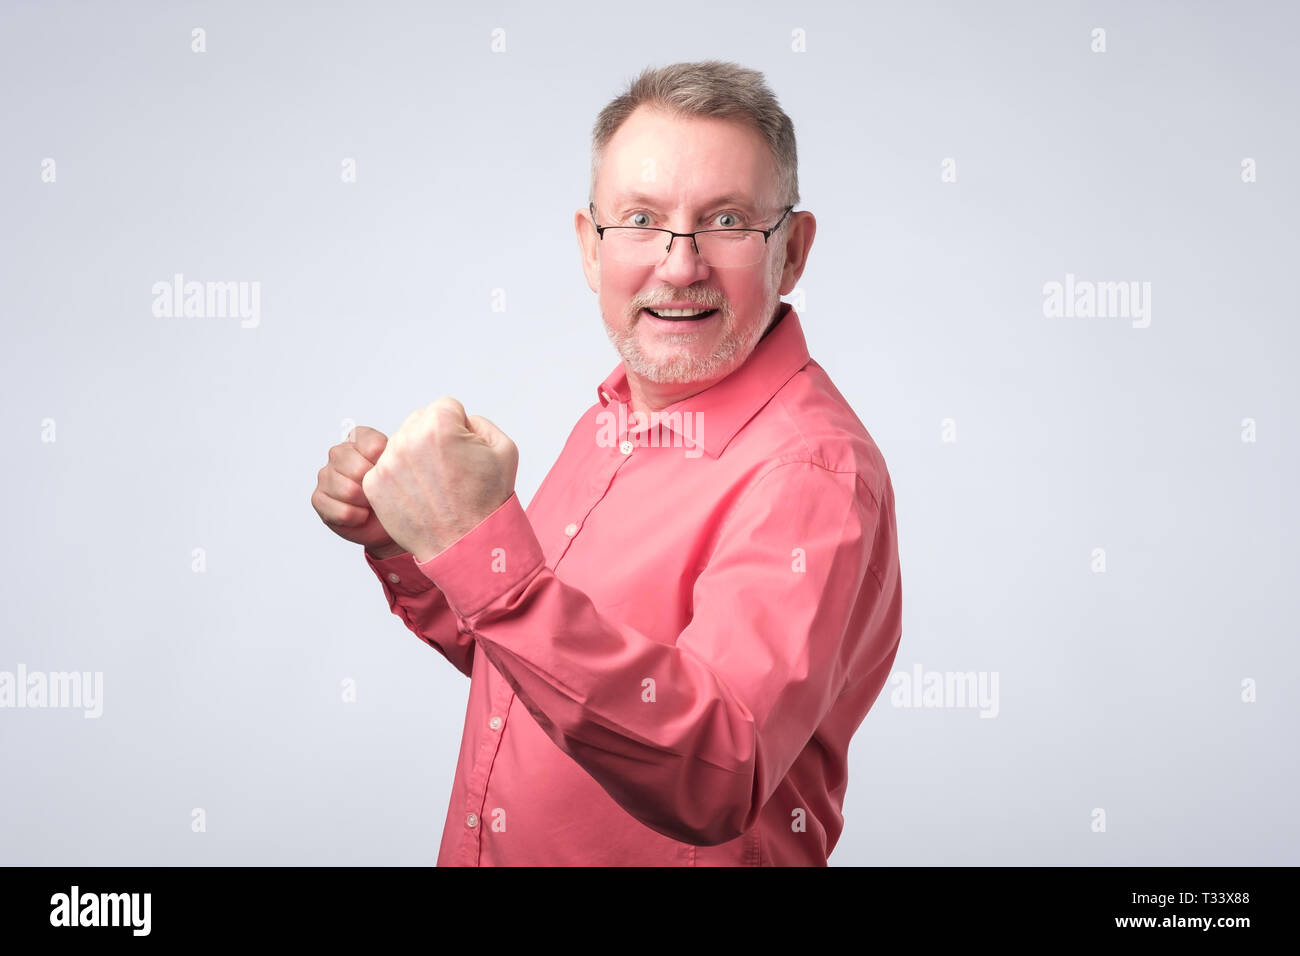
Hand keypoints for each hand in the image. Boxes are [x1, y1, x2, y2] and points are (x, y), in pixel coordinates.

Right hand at [311, 425, 404, 556]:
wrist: (390, 521)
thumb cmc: (398, 492)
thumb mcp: (405, 469)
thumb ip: (400, 455)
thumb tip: (401, 449)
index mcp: (360, 439)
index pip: (372, 445)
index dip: (386, 465)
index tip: (393, 473)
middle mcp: (339, 453)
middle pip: (357, 469)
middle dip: (374, 487)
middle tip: (381, 492)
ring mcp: (326, 475)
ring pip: (348, 490)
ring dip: (365, 503)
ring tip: (372, 503)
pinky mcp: (319, 498)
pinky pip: (341, 511)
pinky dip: (356, 518)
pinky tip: (361, 515)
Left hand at [361, 397, 517, 562]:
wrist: (466, 545)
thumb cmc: (487, 502)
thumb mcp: (504, 449)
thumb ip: (479, 423)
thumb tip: (459, 421)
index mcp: (439, 424)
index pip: (446, 408)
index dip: (460, 430)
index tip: (464, 454)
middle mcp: (408, 438)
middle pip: (420, 423)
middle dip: (433, 441)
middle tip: (449, 472)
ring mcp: (387, 462)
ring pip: (402, 445)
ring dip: (415, 459)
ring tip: (435, 487)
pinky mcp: (374, 484)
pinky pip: (387, 468)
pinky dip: (401, 479)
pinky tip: (419, 496)